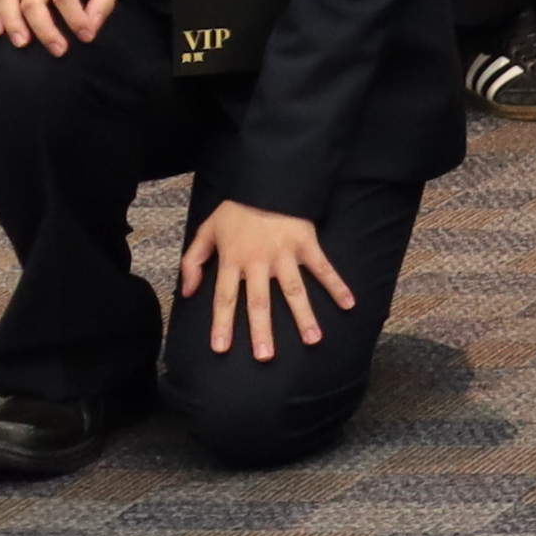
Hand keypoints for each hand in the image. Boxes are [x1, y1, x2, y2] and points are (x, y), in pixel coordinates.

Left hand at [179, 199, 357, 362]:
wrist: (267, 180)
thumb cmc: (236, 210)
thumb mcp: (206, 231)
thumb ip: (192, 262)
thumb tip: (187, 292)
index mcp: (232, 260)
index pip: (225, 297)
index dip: (222, 323)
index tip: (221, 349)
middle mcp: (258, 261)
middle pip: (259, 301)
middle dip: (262, 330)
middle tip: (265, 356)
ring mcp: (285, 254)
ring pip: (294, 290)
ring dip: (303, 316)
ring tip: (312, 340)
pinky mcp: (307, 244)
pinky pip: (323, 267)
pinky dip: (337, 285)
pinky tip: (348, 303)